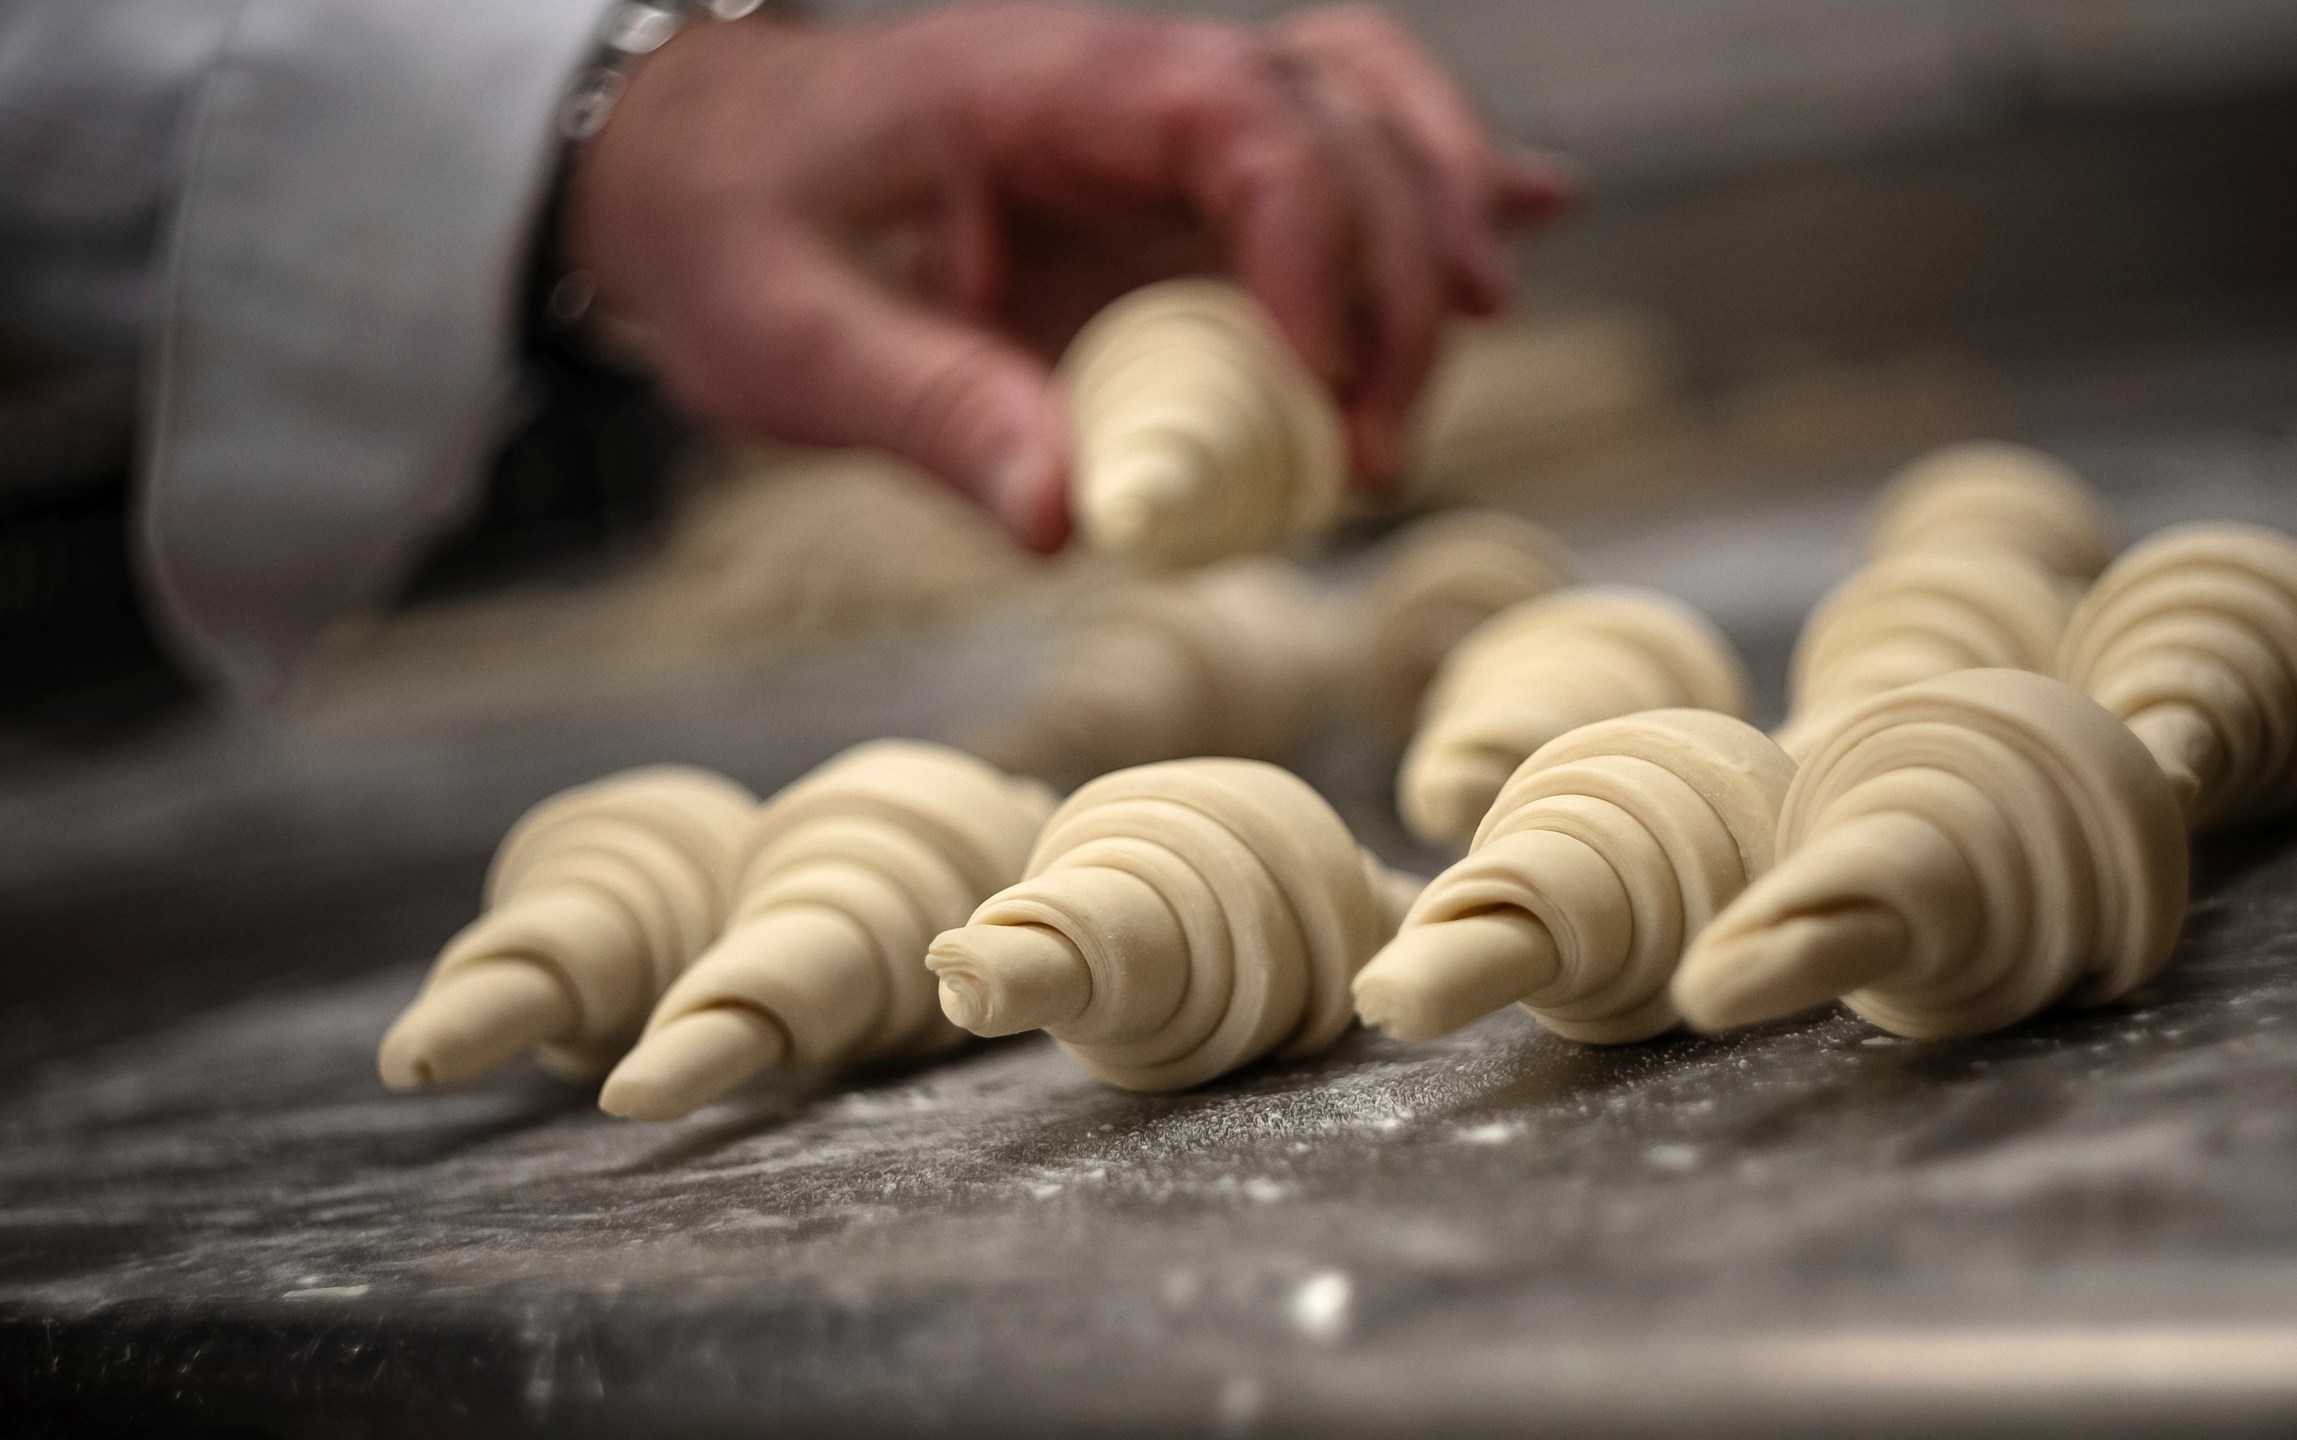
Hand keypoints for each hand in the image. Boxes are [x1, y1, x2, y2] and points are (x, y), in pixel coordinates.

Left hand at [566, 2, 1568, 551]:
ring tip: (1475, 336)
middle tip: (1375, 455)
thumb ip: (927, 413)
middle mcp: (1133, 84)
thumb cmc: (737, 234)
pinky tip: (1529, 213)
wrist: (703, 165)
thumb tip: (1062, 521)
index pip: (1240, 117)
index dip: (1318, 240)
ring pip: (1370, 110)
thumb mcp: (788, 337)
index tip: (1326, 386)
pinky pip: (1342, 142)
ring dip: (1441, 217)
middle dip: (1398, 280)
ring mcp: (1168, 125)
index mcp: (1042, 88)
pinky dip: (1439, 178)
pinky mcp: (1182, 181)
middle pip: (1341, 121)